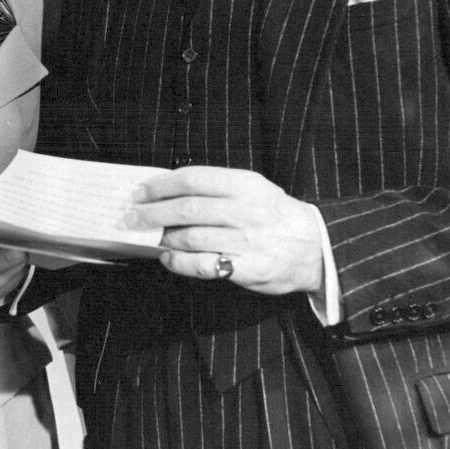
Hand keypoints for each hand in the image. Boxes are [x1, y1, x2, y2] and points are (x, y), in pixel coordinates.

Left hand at [128, 166, 323, 294]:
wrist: (316, 246)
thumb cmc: (275, 215)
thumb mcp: (253, 189)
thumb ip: (216, 188)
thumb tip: (166, 191)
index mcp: (246, 184)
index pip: (193, 179)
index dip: (160, 186)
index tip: (140, 192)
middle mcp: (246, 210)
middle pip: (187, 209)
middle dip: (152, 213)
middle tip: (133, 217)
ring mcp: (248, 240)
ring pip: (191, 238)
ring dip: (164, 238)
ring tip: (152, 236)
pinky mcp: (249, 268)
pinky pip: (203, 265)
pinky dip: (178, 262)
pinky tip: (168, 258)